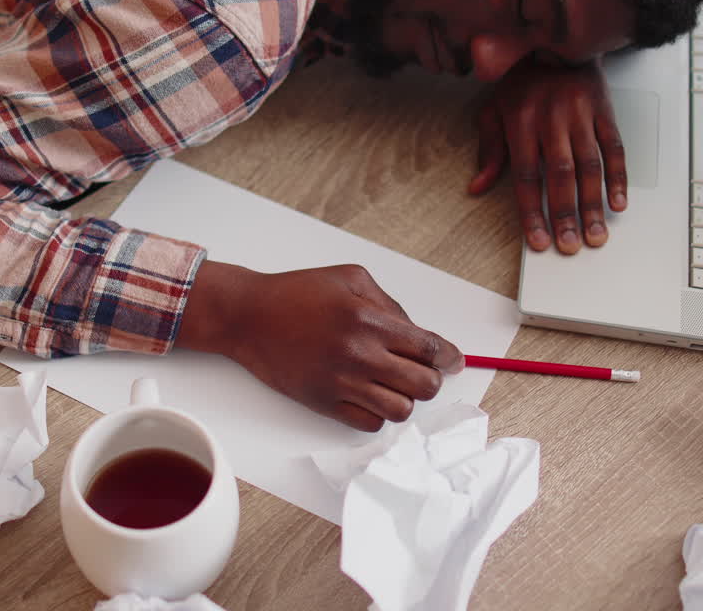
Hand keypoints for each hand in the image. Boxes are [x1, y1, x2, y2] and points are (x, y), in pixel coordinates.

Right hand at [176, 261, 463, 430]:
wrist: (248, 316)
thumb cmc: (297, 292)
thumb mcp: (350, 278)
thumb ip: (389, 303)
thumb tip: (416, 331)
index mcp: (370, 320)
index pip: (429, 348)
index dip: (448, 357)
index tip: (454, 361)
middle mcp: (360, 354)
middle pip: (424, 384)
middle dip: (431, 379)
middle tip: (422, 372)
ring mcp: (342, 382)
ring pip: (401, 410)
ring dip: (405, 399)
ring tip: (394, 386)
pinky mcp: (324, 403)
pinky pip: (369, 424)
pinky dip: (377, 414)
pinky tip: (370, 397)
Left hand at [469, 56, 627, 254]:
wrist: (554, 39)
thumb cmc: (520, 81)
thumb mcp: (494, 110)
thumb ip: (490, 150)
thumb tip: (477, 187)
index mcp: (520, 122)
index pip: (525, 176)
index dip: (532, 211)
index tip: (538, 241)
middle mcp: (551, 119)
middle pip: (559, 175)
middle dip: (565, 214)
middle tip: (572, 245)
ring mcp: (580, 114)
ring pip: (590, 165)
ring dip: (594, 203)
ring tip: (597, 234)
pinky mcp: (604, 109)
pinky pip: (614, 146)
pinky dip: (618, 176)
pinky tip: (618, 202)